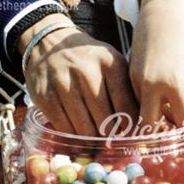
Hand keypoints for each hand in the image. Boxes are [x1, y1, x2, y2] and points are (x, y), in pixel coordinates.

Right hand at [21, 14, 136, 135]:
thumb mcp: (112, 62)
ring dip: (91, 139)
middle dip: (110, 135)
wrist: (49, 43)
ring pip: (85, 128)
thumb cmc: (88, 58)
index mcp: (110, 64)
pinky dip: (72, 136)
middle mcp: (87, 72)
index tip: (128, 133)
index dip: (129, 127)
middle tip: (109, 140)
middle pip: (106, 121)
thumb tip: (139, 124)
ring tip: (94, 138)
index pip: (126, 107)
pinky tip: (77, 134)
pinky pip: (64, 128)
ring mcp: (64, 84)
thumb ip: (126, 88)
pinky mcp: (45, 96)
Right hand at [129, 0, 183, 128]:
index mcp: (175, 85)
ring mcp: (136, 78)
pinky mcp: (128, 71)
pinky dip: (143, 104)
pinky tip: (154, 104)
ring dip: (150, 119)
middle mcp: (151, 85)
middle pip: (150, 126)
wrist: (167, 4)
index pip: (181, 124)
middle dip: (160, 134)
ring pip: (139, 112)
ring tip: (163, 122)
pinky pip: (134, 98)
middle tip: (171, 137)